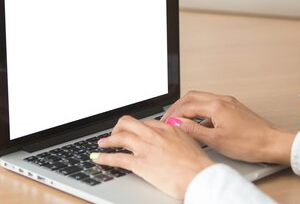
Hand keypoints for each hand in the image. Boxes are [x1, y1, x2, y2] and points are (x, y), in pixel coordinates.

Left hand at [90, 116, 213, 199]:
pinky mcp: (141, 164)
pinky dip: (104, 158)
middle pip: (128, 123)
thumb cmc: (199, 164)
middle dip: (118, 128)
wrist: (201, 177)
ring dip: (108, 140)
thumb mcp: (189, 142)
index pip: (145, 122)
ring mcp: (146, 148)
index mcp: (167, 128)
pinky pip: (117, 158)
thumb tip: (172, 139)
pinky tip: (98, 158)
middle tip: (114, 134)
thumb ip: (177, 137)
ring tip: (102, 143)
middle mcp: (154, 135)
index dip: (135, 128)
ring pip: (120, 137)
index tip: (131, 132)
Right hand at [161, 91, 295, 164]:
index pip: (186, 106)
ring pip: (201, 99)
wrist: (273, 143)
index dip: (173, 115)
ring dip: (188, 108)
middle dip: (177, 107)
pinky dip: (200, 112)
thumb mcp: (216, 140)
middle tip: (167, 118)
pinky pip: (211, 105)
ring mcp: (228, 102)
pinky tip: (199, 125)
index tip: (165, 123)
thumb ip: (194, 130)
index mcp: (216, 105)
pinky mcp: (233, 108)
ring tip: (179, 119)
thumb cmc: (251, 143)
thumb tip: (178, 123)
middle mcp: (222, 100)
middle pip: (191, 97)